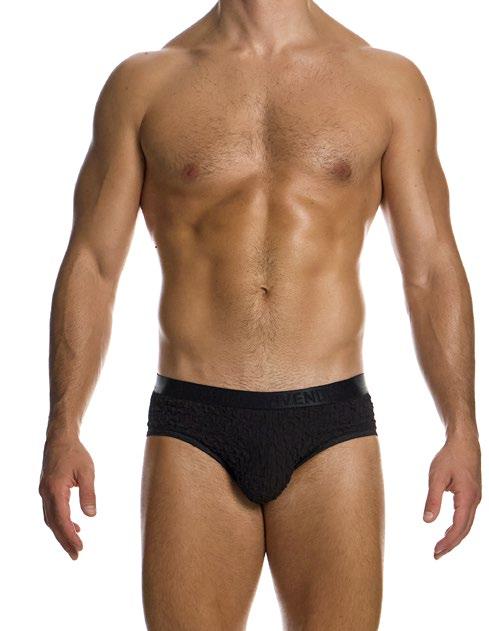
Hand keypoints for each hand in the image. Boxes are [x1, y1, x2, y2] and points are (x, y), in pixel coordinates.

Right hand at [39, 433, 95, 559]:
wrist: (59, 439)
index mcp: (55, 490)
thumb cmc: (75, 453)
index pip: (62, 519)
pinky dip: (60, 521)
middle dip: (64, 540)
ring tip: (75, 545)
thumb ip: (88, 493)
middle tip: (77, 555)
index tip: (80, 548)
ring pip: (50, 519)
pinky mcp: (46, 490)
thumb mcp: (87, 472)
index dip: (70, 536)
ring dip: (61, 533)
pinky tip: (74, 525)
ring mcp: (44, 492)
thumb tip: (91, 515)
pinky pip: (51, 511)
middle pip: (53, 524)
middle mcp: (46, 494)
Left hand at [423, 432, 481, 558]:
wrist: (464, 442)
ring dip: (455, 536)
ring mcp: (475, 498)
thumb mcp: (436, 477)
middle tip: (436, 555)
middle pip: (465, 529)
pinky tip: (449, 530)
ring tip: (441, 546)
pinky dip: (458, 526)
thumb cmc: (450, 457)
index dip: (448, 542)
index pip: (459, 527)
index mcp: (467, 498)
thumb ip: (433, 499)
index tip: (436, 551)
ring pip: (467, 523)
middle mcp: (475, 501)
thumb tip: (427, 521)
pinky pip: (466, 515)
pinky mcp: (472, 494)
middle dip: (451, 544)